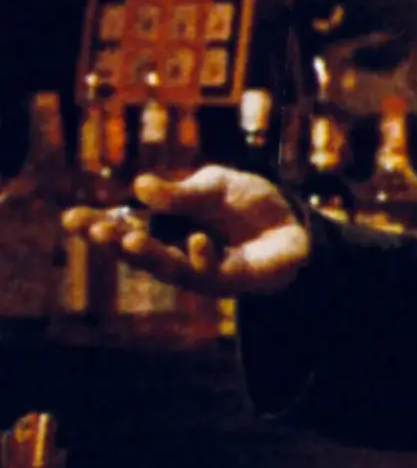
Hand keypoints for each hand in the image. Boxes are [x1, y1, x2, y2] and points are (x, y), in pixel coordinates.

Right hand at [61, 167, 311, 296]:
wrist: (294, 223)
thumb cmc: (249, 204)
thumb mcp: (215, 187)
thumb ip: (182, 192)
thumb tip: (141, 187)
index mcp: (165, 227)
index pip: (125, 226)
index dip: (97, 224)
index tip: (71, 218)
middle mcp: (174, 252)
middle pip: (136, 251)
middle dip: (113, 241)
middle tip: (95, 229)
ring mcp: (198, 270)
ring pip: (165, 267)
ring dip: (147, 255)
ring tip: (127, 241)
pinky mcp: (227, 281)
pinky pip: (208, 272)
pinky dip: (202, 256)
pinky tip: (198, 240)